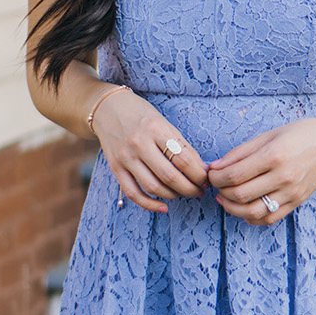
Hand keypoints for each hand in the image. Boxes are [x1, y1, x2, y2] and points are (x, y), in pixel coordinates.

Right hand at [90, 87, 209, 213]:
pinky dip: (149, 204)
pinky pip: (133, 193)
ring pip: (153, 187)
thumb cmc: (141, 114)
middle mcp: (139, 144)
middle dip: (190, 188)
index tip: (207, 179)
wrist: (108, 108)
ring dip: (174, 196)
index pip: (183, 159)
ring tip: (184, 194)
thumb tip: (201, 169)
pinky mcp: (115, 168)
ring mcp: (125, 157)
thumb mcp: (164, 122)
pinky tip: (163, 207)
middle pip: (170, 176)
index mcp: (155, 129)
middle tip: (200, 191)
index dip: (199, 174)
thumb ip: (180, 145)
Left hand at [207, 113, 315, 225]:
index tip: (211, 174)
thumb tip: (215, 167)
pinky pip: (269, 218)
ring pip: (253, 212)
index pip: (234, 175)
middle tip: (217, 185)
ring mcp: (291, 193)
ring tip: (225, 199)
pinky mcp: (297, 202)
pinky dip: (251, 218)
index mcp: (274, 155)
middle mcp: (283, 177)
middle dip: (221, 192)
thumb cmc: (300, 134)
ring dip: (232, 209)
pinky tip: (243, 208)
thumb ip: (240, 152)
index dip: (216, 178)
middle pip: (240, 195)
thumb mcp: (268, 135)